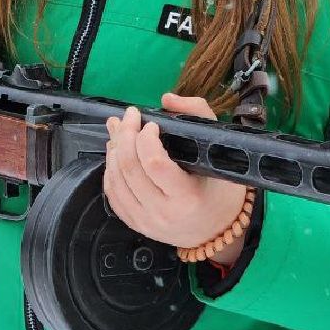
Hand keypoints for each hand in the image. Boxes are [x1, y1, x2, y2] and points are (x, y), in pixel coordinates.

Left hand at [103, 96, 249, 266]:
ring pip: (116, 180)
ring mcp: (146, 221)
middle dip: (125, 135)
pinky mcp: (135, 225)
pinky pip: (113, 195)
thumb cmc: (220, 188)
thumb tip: (167, 99)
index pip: (154, 163)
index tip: (150, 123)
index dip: (145, 138)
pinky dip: (109, 169)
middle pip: (130, 168)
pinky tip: (115, 152)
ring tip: (119, 129)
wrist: (217, 229)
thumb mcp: (218, 149)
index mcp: (188, 197)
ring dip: (113, 149)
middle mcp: (163, 213)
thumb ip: (197, 114)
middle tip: (129, 116)